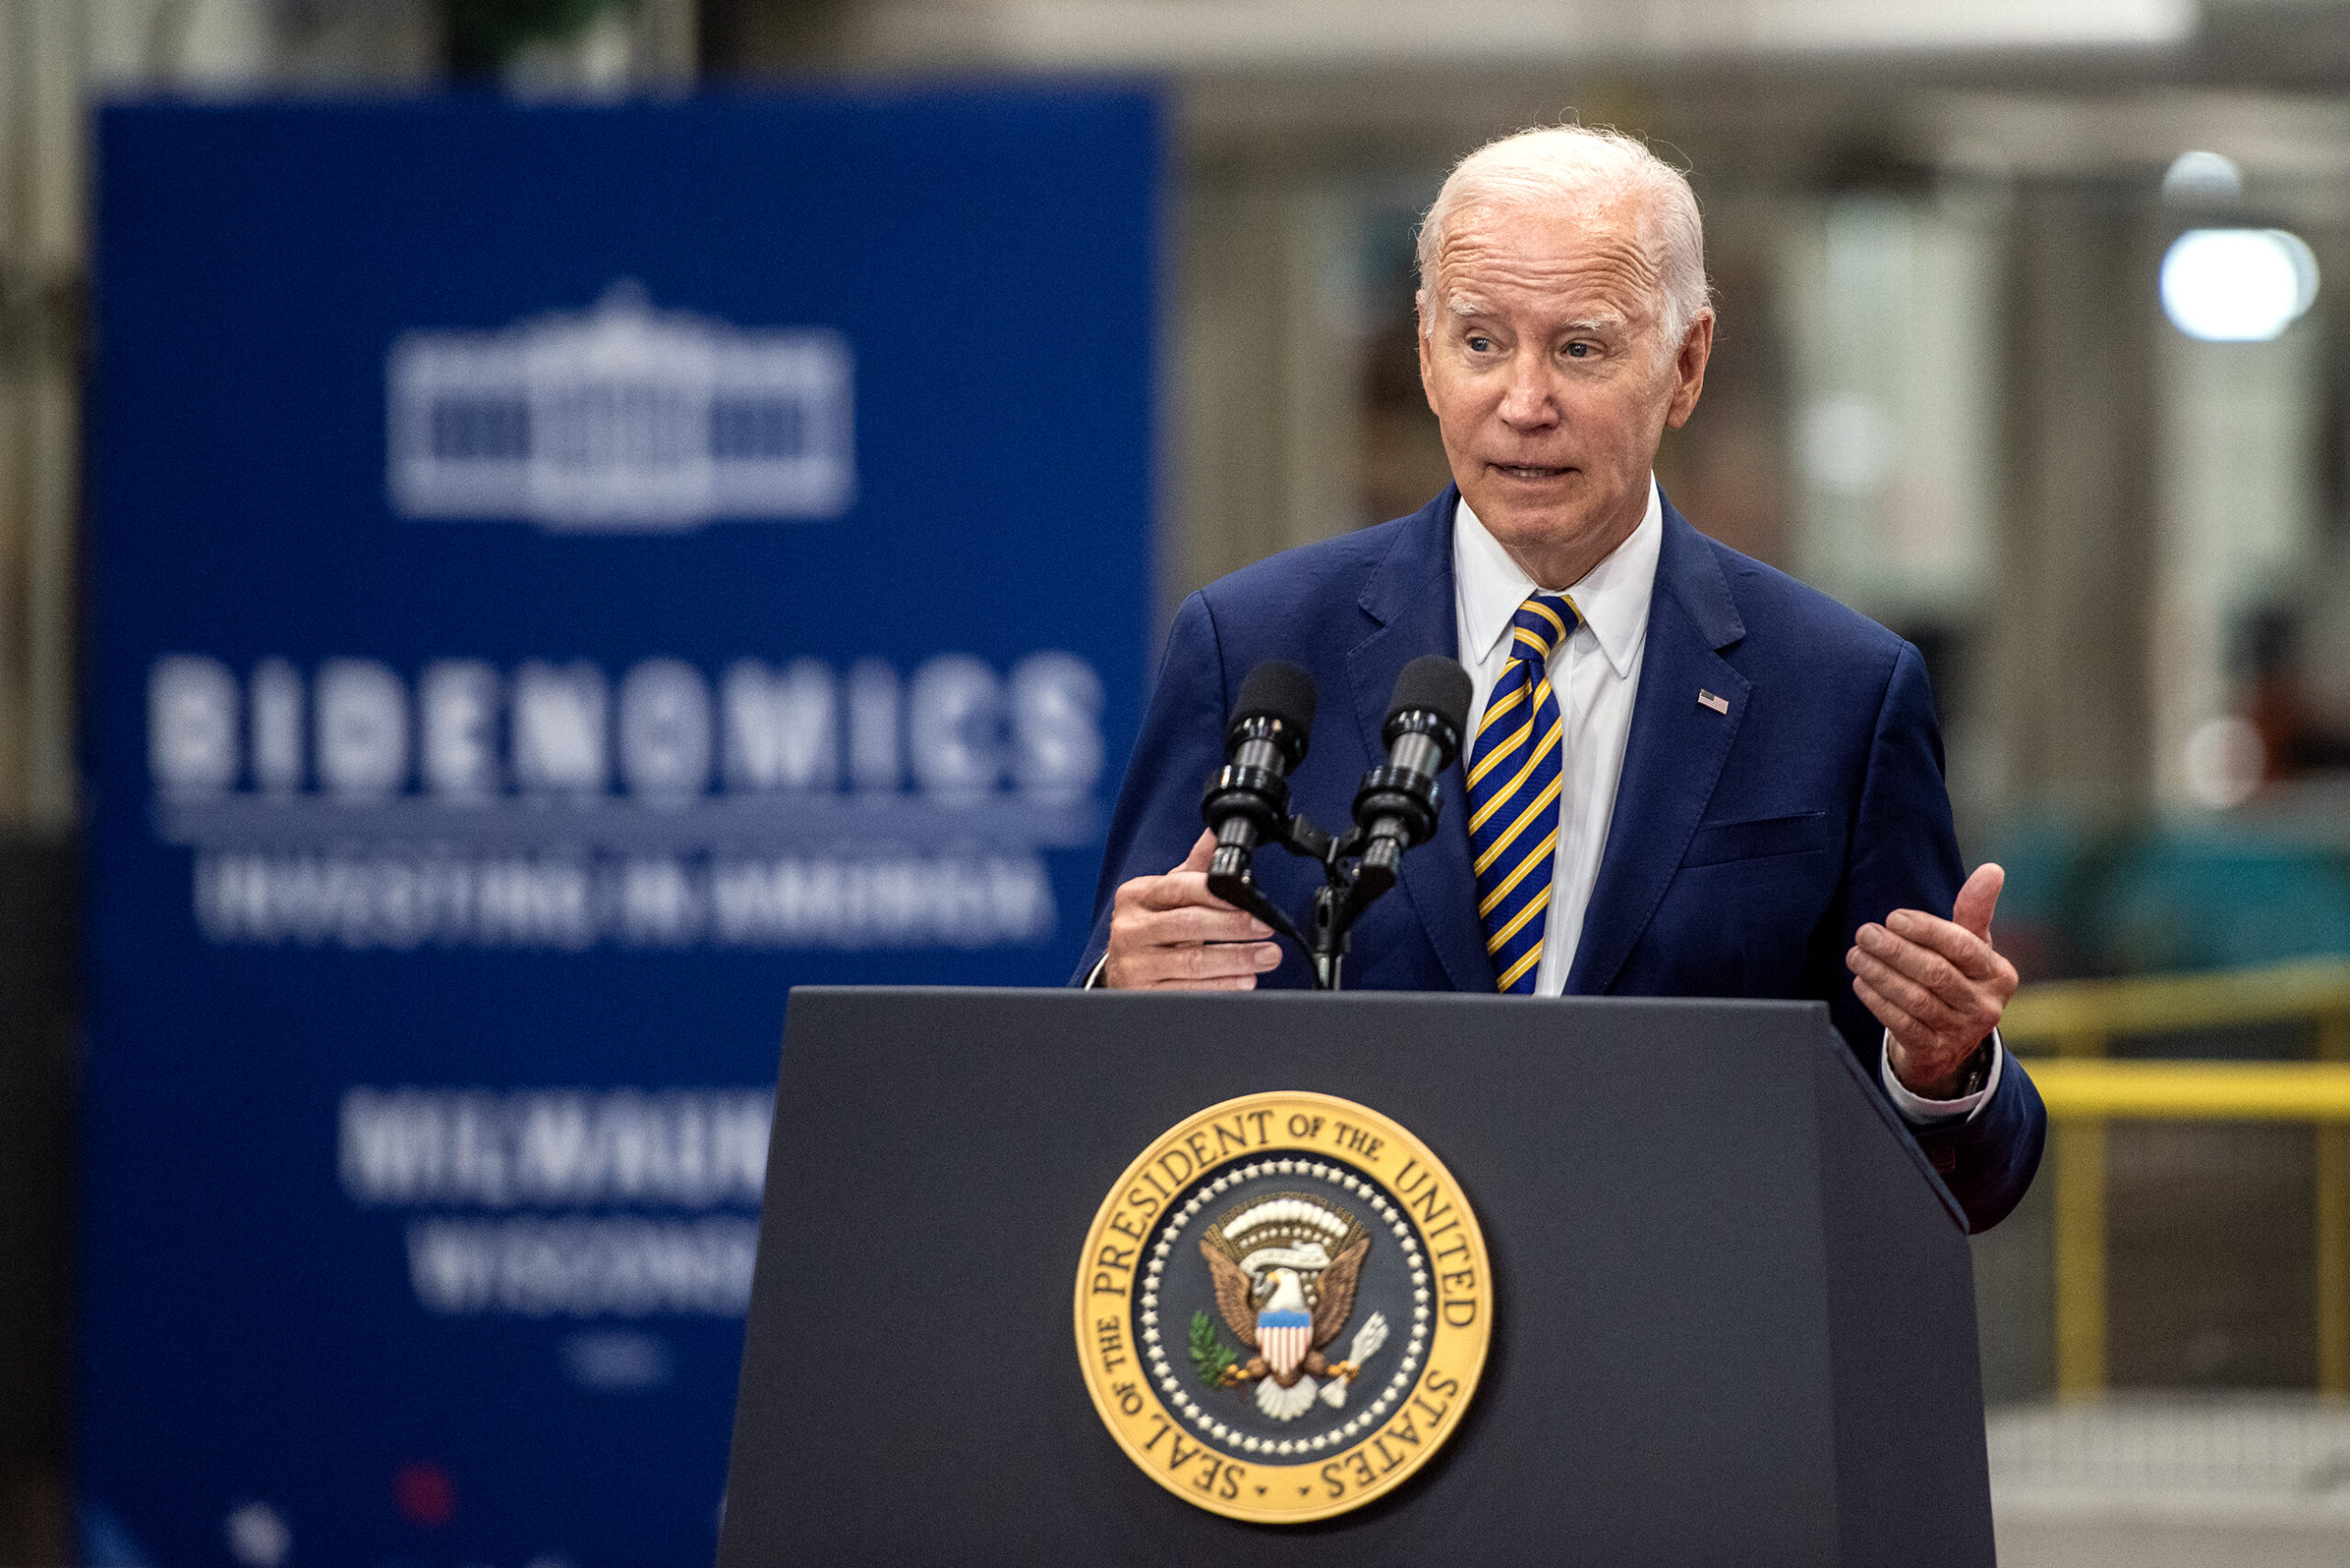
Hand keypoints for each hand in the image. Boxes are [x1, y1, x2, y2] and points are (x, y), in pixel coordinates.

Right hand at [1102, 830, 1285, 988]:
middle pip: (1187, 924)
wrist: (1122, 972)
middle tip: (1265, 927)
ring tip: (1266, 956)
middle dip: (1232, 926)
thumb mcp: (1166, 896)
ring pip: (1192, 961)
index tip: (1249, 899)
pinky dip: (1221, 986)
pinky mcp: (1143, 994)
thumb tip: (1217, 834)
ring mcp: (1134, 964)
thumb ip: (1195, 868)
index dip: (1216, 893)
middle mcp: (1130, 929)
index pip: (1178, 888)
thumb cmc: (1150, 930)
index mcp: (1136, 896)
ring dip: (1236, 959)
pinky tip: (1244, 980)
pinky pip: (1188, 990)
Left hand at [1847, 863, 2018, 1099]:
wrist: (1950, 1044)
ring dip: (1881, 974)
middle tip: (1865, 933)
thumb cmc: (1958, 980)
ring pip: (1916, 999)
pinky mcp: (1935, 1053)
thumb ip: (1975, 911)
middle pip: (1936, 973)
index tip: (1893, 918)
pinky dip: (1878, 1002)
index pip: (1962, 946)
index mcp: (1999, 975)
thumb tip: (1992, 869)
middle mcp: (1986, 1006)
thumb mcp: (1971, 948)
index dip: (1926, 930)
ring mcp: (1962, 1033)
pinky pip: (1902, 1024)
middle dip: (1895, 951)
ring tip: (1856, 955)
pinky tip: (1861, 983)